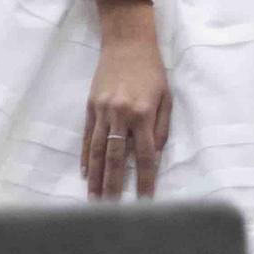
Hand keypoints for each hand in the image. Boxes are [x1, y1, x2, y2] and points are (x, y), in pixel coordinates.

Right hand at [80, 0, 170, 199]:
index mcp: (144, 114)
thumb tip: (155, 154)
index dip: (146, 180)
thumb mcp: (167, 96)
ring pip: (98, 152)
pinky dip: (87, 157)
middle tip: (110, 210)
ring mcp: (103, 112)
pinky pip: (87, 138)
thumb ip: (162, 127)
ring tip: (94, 199)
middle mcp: (121, 115)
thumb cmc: (152, 70)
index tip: (145, 201)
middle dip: (114, 186)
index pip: (146, 156)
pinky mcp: (90, 107)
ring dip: (96, 178)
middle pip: (117, 159)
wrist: (127, 42)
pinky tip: (86, 173)